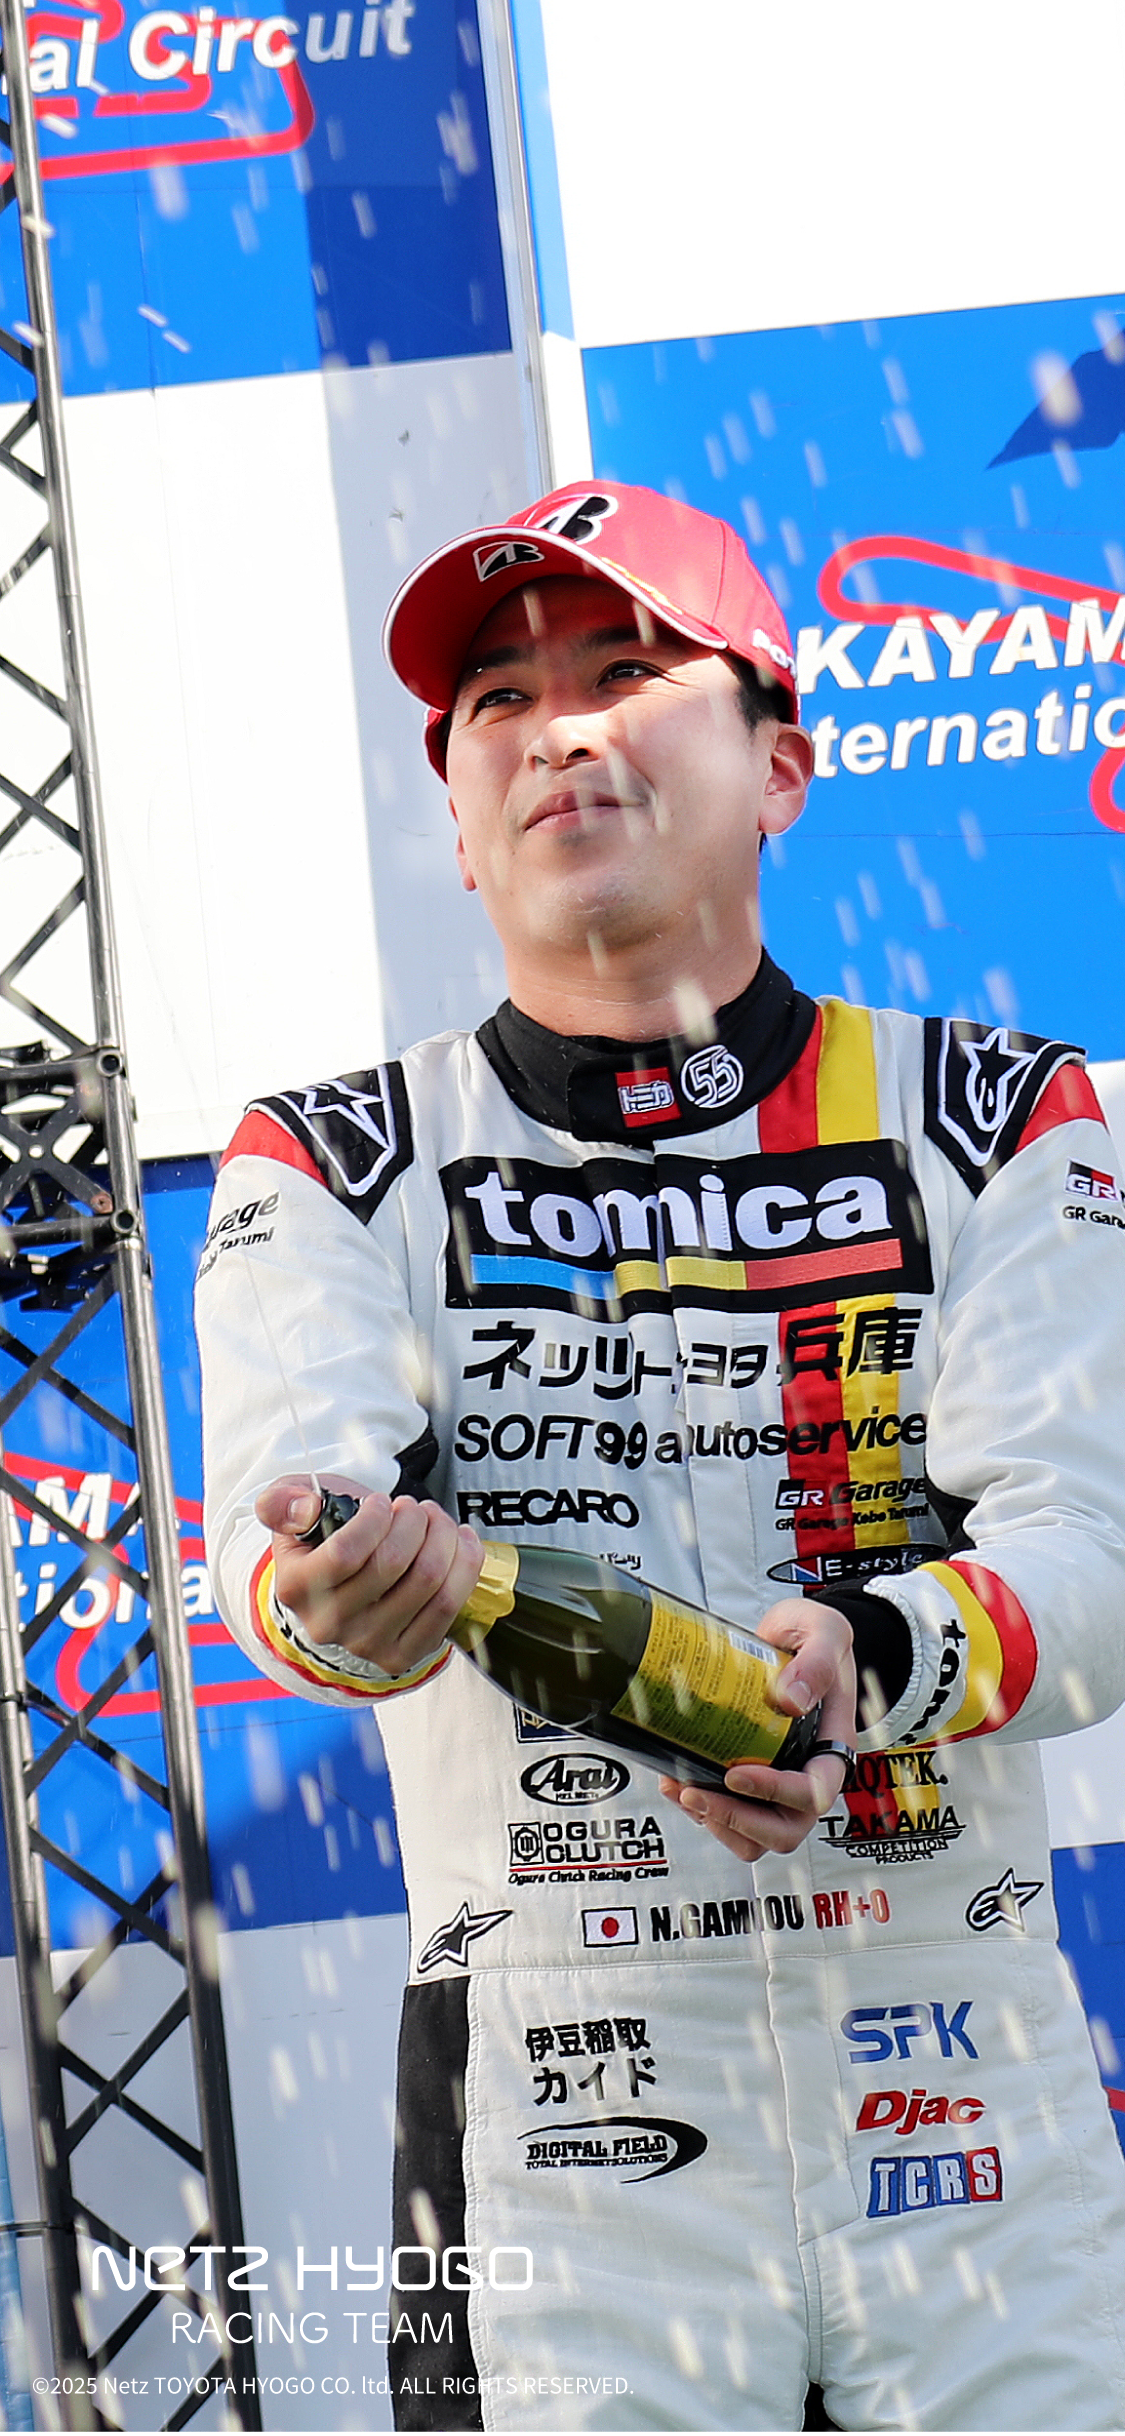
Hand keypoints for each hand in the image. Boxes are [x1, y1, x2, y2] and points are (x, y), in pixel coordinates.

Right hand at [254, 1474, 483, 1673]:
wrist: (344, 1581)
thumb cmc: (325, 1535)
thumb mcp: (293, 1509)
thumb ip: (282, 1501)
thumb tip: (304, 1509)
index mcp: (296, 1587)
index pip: (346, 1553)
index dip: (376, 1517)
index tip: (381, 1502)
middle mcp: (328, 1624)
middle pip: (393, 1562)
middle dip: (414, 1519)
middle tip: (413, 1508)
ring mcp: (368, 1645)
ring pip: (427, 1579)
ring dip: (443, 1535)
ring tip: (435, 1520)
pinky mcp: (404, 1654)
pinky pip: (448, 1605)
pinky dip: (464, 1564)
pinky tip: (460, 1542)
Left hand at [659, 1598, 855, 1862]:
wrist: (793, 1637)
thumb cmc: (815, 1637)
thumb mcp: (825, 1632)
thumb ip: (816, 1660)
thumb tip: (790, 1700)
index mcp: (830, 1748)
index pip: (812, 1793)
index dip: (775, 1793)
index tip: (736, 1773)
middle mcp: (806, 1774)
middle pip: (783, 1831)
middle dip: (736, 1821)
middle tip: (695, 1793)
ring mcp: (777, 1782)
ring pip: (754, 1836)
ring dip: (715, 1823)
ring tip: (680, 1789)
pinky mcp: (749, 1779)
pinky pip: (730, 1817)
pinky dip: (701, 1810)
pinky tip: (676, 1780)